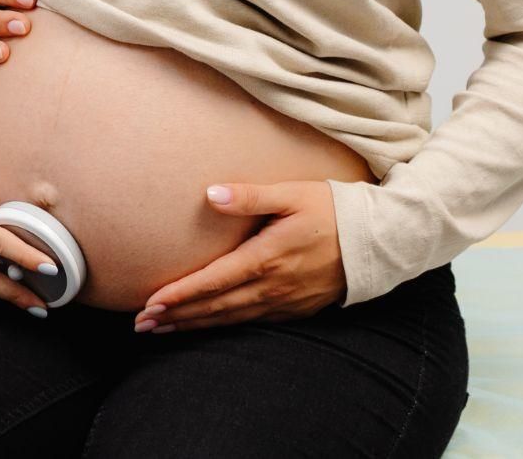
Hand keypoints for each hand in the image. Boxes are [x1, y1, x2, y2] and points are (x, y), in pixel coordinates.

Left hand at [134, 181, 345, 332]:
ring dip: (194, 325)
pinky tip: (206, 325)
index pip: (212, 282)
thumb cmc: (332, 209)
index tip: (150, 303)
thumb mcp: (291, 194)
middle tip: (142, 325)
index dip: (179, 295)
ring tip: (162, 329)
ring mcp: (285, 302)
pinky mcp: (296, 309)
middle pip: (215, 307)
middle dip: (176, 317)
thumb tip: (211, 194)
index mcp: (266, 259)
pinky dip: (223, 325)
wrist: (380, 240)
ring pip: (231, 319)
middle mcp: (273, 287)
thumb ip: (250, 196)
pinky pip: (251, 322)